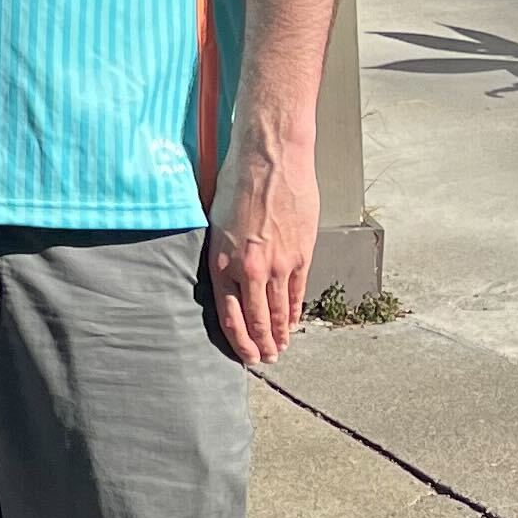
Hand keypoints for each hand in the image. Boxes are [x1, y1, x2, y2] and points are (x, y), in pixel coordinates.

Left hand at [205, 126, 317, 368]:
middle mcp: (250, 269)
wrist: (271, 158)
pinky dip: (295, 311)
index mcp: (222, 261)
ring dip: (280, 333)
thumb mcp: (216, 219)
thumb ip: (222, 251)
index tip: (243, 354)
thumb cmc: (238, 180)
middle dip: (261, 344)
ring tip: (281, 348)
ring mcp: (279, 264)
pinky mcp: (301, 254)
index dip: (238, 341)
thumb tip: (227, 272)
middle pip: (256, 320)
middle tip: (265, 359)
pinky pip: (297, 291)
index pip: (229, 316)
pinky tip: (293, 322)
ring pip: (278, 310)